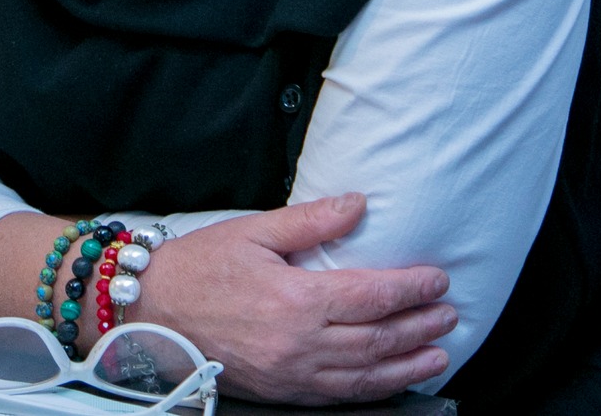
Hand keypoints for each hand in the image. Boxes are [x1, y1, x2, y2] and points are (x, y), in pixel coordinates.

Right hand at [134, 193, 455, 404]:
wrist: (151, 312)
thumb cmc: (198, 269)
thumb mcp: (254, 230)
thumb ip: (312, 220)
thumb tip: (358, 204)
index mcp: (295, 299)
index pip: (371, 295)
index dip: (411, 288)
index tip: (437, 279)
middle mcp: (299, 343)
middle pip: (378, 338)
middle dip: (420, 326)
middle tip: (448, 315)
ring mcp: (292, 374)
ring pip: (365, 374)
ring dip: (407, 365)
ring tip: (437, 354)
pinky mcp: (282, 392)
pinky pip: (339, 396)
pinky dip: (374, 390)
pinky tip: (391, 381)